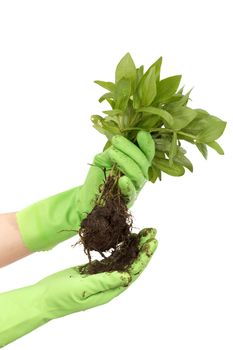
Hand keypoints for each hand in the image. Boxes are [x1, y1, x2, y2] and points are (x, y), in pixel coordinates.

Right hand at [0, 228, 156, 346]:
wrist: (45, 298)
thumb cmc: (62, 297)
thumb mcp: (84, 289)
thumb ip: (105, 282)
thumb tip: (128, 276)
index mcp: (110, 290)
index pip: (134, 271)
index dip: (145, 256)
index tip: (153, 242)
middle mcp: (110, 283)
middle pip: (132, 263)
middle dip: (143, 247)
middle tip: (152, 231)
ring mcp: (103, 276)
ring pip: (123, 259)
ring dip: (133, 246)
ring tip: (142, 232)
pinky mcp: (94, 270)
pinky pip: (111, 258)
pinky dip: (119, 247)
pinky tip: (124, 239)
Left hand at [16, 131, 154, 251]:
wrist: (87, 196)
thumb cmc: (99, 175)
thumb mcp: (105, 158)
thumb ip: (114, 149)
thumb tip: (120, 140)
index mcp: (138, 163)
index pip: (147, 152)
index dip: (147, 143)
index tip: (141, 133)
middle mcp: (140, 175)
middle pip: (143, 161)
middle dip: (130, 149)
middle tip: (115, 141)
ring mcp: (135, 188)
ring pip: (138, 174)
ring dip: (126, 161)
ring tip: (112, 153)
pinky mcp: (128, 200)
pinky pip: (132, 192)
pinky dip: (128, 185)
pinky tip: (122, 179)